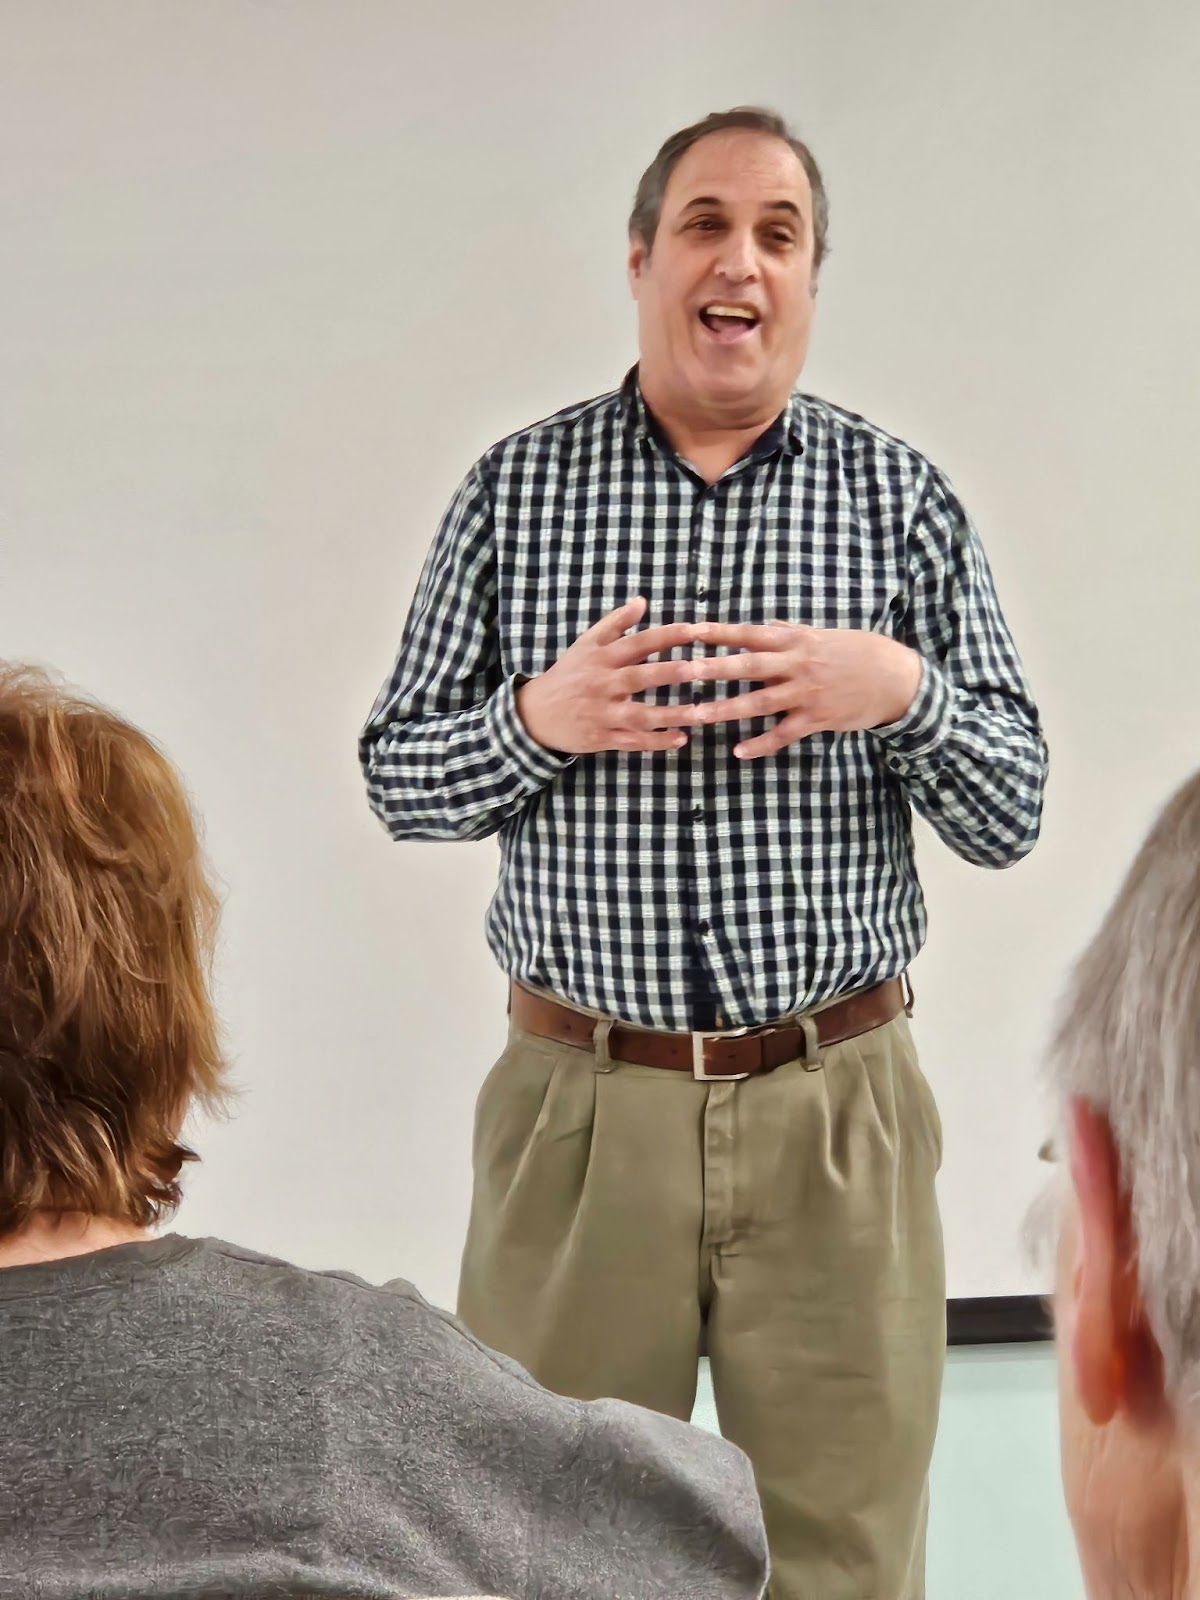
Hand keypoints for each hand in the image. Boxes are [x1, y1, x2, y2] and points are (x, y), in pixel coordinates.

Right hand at [516, 598, 699, 754]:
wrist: (534, 713)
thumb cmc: (568, 675)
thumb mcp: (586, 644)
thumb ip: (615, 623)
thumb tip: (642, 601)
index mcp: (602, 658)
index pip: (639, 642)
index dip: (668, 636)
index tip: (697, 630)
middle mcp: (602, 684)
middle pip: (640, 677)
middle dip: (671, 673)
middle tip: (702, 669)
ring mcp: (602, 713)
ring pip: (640, 715)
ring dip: (671, 714)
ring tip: (702, 713)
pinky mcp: (601, 738)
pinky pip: (632, 741)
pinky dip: (656, 742)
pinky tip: (681, 739)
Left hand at [684, 621, 922, 758]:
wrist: (896, 678)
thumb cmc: (858, 653)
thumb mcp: (824, 635)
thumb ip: (791, 632)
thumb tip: (765, 624)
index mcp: (797, 641)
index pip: (751, 633)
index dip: (720, 633)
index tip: (690, 630)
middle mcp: (798, 665)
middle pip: (749, 666)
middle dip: (714, 668)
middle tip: (683, 670)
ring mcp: (806, 694)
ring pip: (760, 702)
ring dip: (727, 709)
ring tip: (698, 715)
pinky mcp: (816, 719)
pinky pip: (783, 734)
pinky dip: (761, 744)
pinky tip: (739, 752)